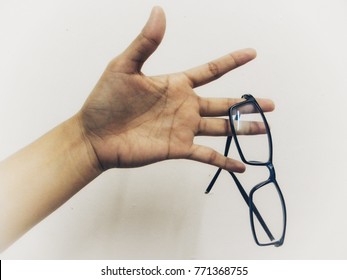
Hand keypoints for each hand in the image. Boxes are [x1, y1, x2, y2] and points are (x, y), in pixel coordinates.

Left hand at [78, 6, 273, 171]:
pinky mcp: (178, 148)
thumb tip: (159, 11)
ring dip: (242, 129)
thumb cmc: (105, 100)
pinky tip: (240, 166)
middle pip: (223, 103)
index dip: (231, 62)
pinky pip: (206, 155)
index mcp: (176, 84)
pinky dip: (224, 160)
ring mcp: (183, 128)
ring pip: (220, 128)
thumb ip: (146, 43)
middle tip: (270, 104)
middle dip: (246, 104)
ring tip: (264, 129)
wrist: (95, 135)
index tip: (252, 53)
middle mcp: (184, 106)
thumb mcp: (124, 66)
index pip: (210, 71)